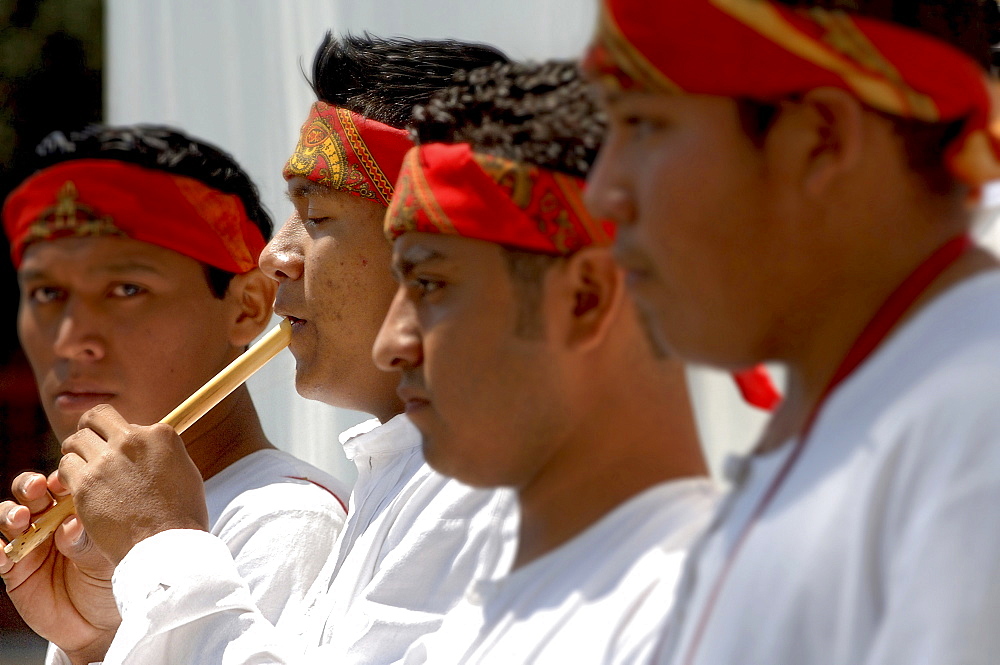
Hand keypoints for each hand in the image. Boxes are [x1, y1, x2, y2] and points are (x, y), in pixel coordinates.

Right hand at [0, 471, 119, 662]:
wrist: (99, 625)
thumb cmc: (112, 583)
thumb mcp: (106, 561)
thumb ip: (87, 543)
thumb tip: (71, 524)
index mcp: (78, 510)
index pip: (65, 485)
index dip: (61, 478)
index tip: (65, 481)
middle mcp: (51, 521)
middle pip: (31, 493)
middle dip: (30, 486)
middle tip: (37, 489)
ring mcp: (30, 544)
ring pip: (10, 516)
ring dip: (10, 513)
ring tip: (21, 519)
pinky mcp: (14, 570)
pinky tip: (4, 551)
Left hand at [58, 403, 209, 565]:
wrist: (168, 547)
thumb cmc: (182, 517)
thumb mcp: (184, 473)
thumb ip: (162, 454)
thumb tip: (149, 448)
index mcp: (161, 435)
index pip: (131, 423)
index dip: (123, 437)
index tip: (121, 453)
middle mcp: (132, 440)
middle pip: (97, 417)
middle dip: (90, 430)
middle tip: (90, 448)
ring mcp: (107, 460)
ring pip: (74, 441)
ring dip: (76, 454)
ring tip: (82, 472)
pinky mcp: (86, 483)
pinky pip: (64, 468)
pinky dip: (67, 477)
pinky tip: (76, 490)